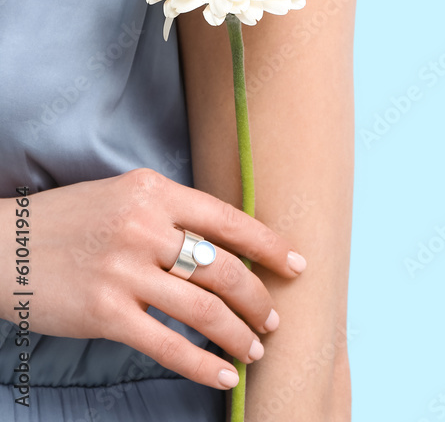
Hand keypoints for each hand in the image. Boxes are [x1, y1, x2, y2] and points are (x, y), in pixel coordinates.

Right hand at [0, 168, 306, 389]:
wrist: (5, 247)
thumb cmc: (71, 220)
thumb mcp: (123, 196)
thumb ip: (170, 213)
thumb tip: (225, 243)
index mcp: (152, 191)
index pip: (226, 218)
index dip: (268, 243)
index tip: (295, 262)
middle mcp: (144, 227)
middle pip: (222, 267)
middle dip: (257, 297)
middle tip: (273, 316)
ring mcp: (124, 271)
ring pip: (202, 308)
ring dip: (237, 333)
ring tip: (255, 348)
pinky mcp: (105, 313)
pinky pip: (168, 344)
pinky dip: (202, 363)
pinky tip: (223, 373)